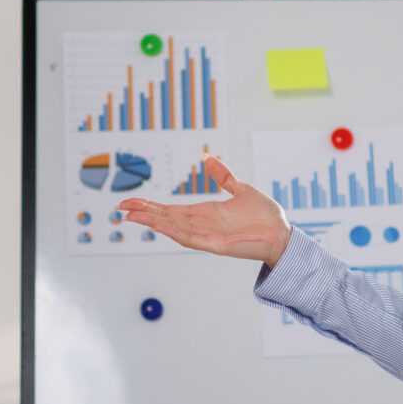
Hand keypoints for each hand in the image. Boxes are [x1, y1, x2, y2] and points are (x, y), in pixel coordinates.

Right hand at [117, 156, 289, 264]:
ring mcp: (207, 236)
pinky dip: (173, 232)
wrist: (282, 234)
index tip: (131, 202)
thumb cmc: (265, 216)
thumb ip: (223, 176)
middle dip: (143, 213)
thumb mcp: (241, 189)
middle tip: (120, 208)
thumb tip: (208, 158)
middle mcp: (202, 225)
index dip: (150, 206)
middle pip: (165, 218)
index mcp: (205, 213)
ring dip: (152, 222)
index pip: (171, 209)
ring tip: (131, 217)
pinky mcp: (216, 245)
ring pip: (172, 228)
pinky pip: (190, 238)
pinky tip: (158, 226)